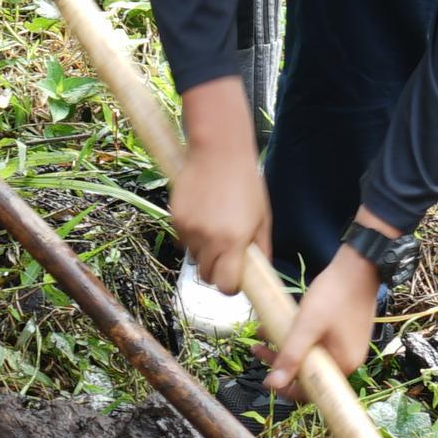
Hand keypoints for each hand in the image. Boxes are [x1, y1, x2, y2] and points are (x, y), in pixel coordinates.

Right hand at [171, 139, 271, 301]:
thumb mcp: (262, 218)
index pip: (225, 285)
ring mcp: (188, 230)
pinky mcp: (175, 219)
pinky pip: (184, 240)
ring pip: (194, 258)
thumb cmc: (246, 183)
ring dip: (204, 253)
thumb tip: (260, 272)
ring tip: (216, 228)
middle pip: (206, 276)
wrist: (218, 151)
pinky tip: (203, 215)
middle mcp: (208, 239)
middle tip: (227, 254)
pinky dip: (193, 236)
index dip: (230, 286)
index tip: (235, 278)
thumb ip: (261, 249)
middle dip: (217, 271)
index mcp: (233, 241)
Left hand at [265, 242, 384, 398]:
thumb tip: (272, 385)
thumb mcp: (306, 326)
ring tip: (262, 334)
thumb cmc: (334, 295)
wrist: (358, 266)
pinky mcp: (343, 333)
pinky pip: (317, 344)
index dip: (286, 388)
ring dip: (285, 348)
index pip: (312, 391)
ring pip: (311, 356)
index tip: (265, 378)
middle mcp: (348, 360)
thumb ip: (290, 356)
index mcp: (343, 365)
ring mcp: (346, 346)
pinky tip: (280, 325)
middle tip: (256, 349)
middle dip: (281, 363)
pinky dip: (298, 339)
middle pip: (309, 373)